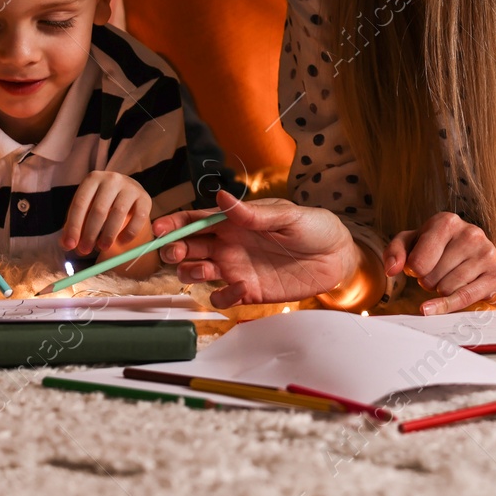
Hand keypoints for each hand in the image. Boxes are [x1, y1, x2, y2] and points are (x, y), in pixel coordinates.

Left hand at [63, 171, 151, 255]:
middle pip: (99, 209)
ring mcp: (130, 187)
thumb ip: (74, 226)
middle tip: (84, 251)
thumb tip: (66, 244)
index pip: (80, 203)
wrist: (125, 193)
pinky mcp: (145, 198)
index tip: (70, 245)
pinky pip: (139, 217)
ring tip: (102, 247)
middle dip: (90, 233)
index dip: (73, 226)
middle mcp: (112, 179)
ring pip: (118, 213)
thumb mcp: (85, 210)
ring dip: (108, 235)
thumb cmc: (100, 203)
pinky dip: (129, 233)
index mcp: (92, 179)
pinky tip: (122, 242)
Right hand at [155, 190, 362, 308]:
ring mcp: (236, 268)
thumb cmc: (314, 227)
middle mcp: (229, 245)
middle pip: (188, 248)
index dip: (174, 224)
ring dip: (191, 273)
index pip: (195, 220)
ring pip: (197, 274)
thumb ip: (253, 214)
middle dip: (174, 250)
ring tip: (204, 270)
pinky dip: (224, 296)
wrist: (337, 256)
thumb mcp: (287, 216)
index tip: (158, 229)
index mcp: (234, 222)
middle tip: (174, 252)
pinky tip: (240, 288)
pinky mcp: (248, 291)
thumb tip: (221, 197)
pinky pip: (223, 298)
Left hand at [384, 212, 495, 315]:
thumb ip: (394, 252)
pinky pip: (466, 299)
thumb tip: (392, 269)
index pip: (417, 263)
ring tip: (447, 277)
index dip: (413, 270)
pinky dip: (448, 306)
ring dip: (441, 290)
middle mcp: (471, 233)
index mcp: (447, 221)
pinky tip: (435, 308)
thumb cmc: (435, 246)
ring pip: (448, 289)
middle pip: (432, 279)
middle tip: (435, 272)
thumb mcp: (410, 242)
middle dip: (428, 281)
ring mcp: (487, 252)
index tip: (419, 265)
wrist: (468, 251)